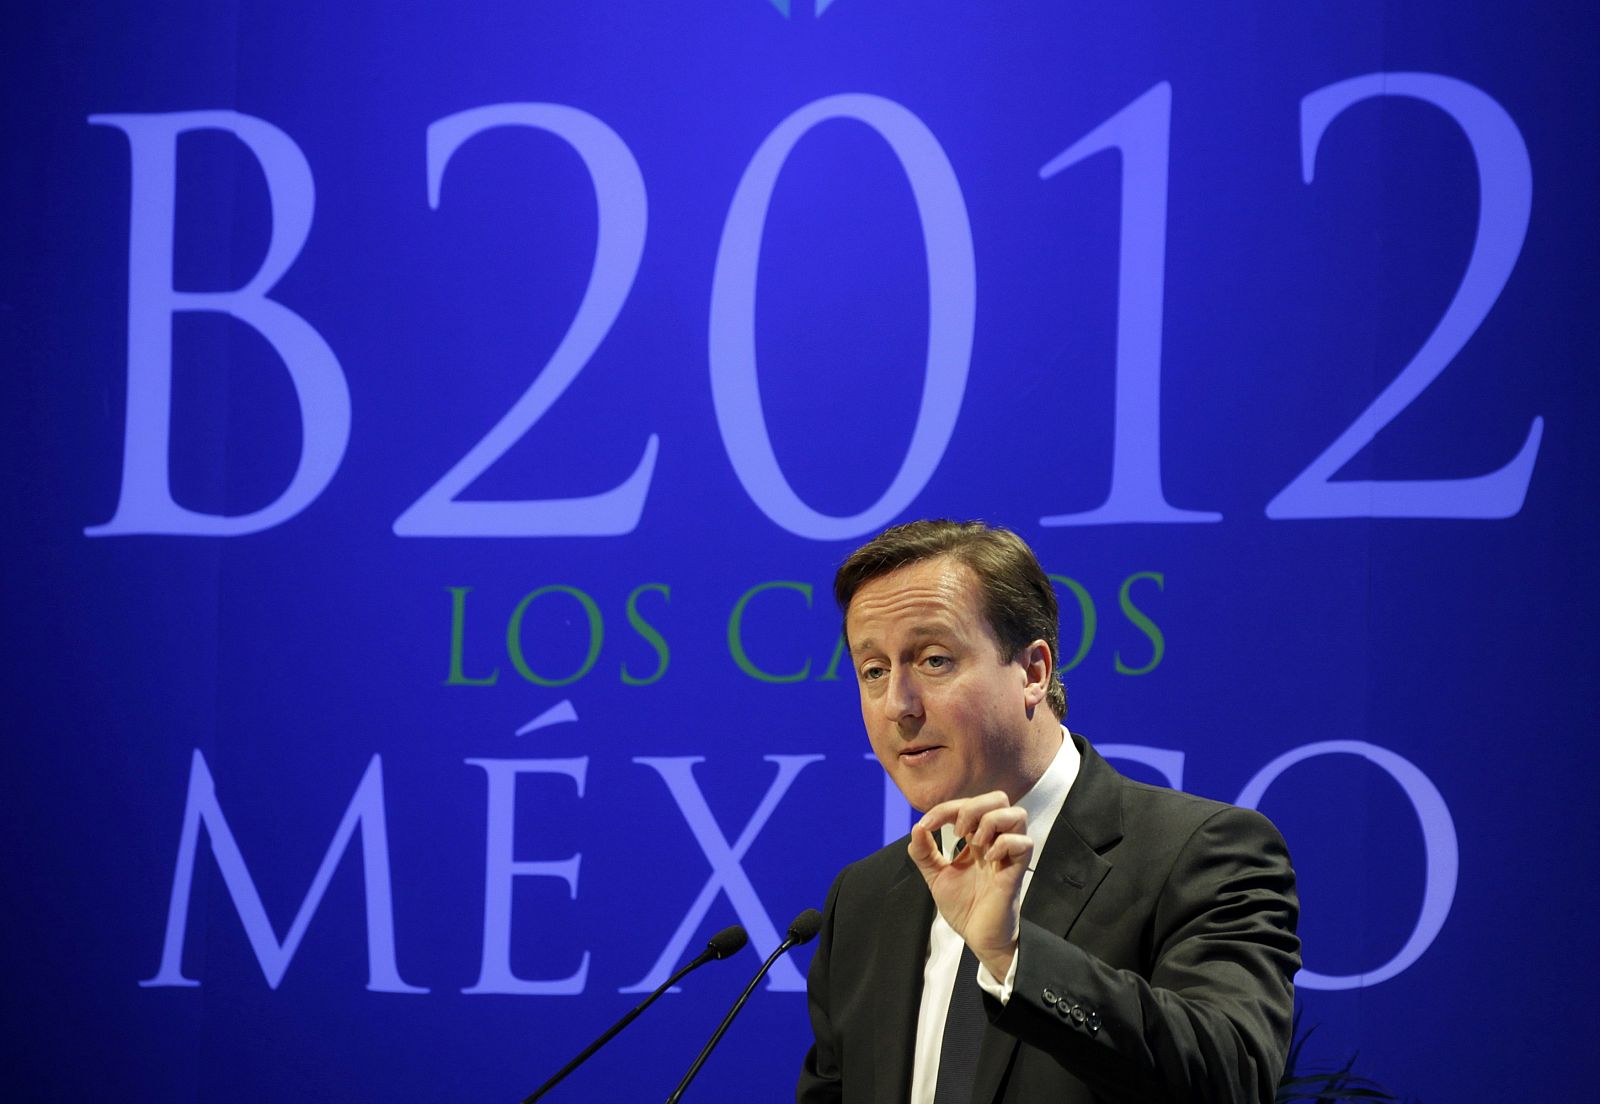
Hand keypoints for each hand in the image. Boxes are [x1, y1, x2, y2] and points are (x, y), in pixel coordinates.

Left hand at [907, 792, 1033, 979]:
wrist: (978, 938)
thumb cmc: (965, 908)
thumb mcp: (936, 877)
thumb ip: (924, 853)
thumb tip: (916, 828)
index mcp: (977, 839)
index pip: (968, 804)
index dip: (945, 807)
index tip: (926, 825)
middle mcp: (995, 842)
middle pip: (998, 798)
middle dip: (973, 807)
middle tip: (958, 833)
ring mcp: (1008, 855)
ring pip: (1017, 813)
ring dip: (990, 821)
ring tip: (975, 843)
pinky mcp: (1016, 871)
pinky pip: (1024, 842)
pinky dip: (1003, 844)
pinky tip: (987, 859)